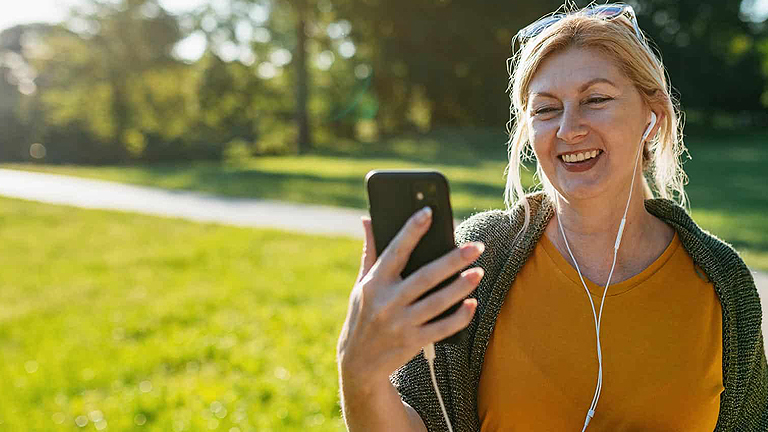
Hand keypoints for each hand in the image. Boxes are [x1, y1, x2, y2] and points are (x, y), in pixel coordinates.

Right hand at [336, 207, 483, 389]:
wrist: (358, 362)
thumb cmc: (363, 314)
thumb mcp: (361, 284)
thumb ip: (370, 251)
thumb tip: (368, 219)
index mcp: (375, 282)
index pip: (395, 251)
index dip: (411, 230)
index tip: (429, 212)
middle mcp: (387, 302)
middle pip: (426, 277)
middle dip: (453, 260)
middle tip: (477, 246)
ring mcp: (401, 324)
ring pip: (437, 302)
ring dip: (461, 287)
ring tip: (479, 272)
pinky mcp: (413, 342)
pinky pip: (442, 328)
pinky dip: (459, 317)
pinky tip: (473, 304)